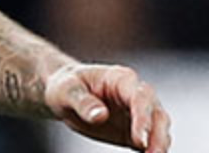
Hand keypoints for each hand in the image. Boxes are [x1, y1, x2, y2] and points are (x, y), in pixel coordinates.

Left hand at [45, 63, 170, 152]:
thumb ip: (82, 102)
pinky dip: (153, 152)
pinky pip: (150, 143)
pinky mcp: (137, 133)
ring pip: (160, 130)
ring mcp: (140, 114)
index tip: (139, 141)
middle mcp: (136, 95)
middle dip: (158, 136)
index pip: (140, 98)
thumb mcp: (66, 91)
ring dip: (159, 146)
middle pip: (157, 115)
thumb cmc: (66, 87)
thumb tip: (100, 115)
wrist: (66, 96)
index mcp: (121, 79)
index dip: (143, 119)